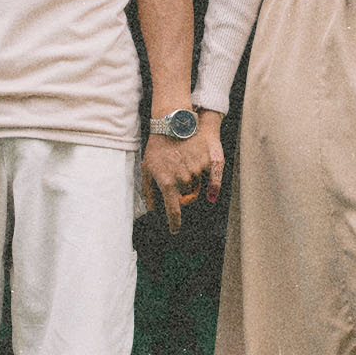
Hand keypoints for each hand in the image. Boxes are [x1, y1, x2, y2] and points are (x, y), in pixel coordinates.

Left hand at [141, 110, 223, 233]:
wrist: (174, 124)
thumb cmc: (157, 147)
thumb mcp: (147, 168)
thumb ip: (149, 191)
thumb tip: (152, 209)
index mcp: (167, 183)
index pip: (173, 211)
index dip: (175, 223)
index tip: (175, 230)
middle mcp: (183, 180)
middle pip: (185, 197)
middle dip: (181, 192)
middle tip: (174, 176)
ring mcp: (196, 172)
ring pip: (196, 187)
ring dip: (190, 182)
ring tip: (182, 164)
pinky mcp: (207, 163)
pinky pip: (208, 178)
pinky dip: (205, 180)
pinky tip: (202, 179)